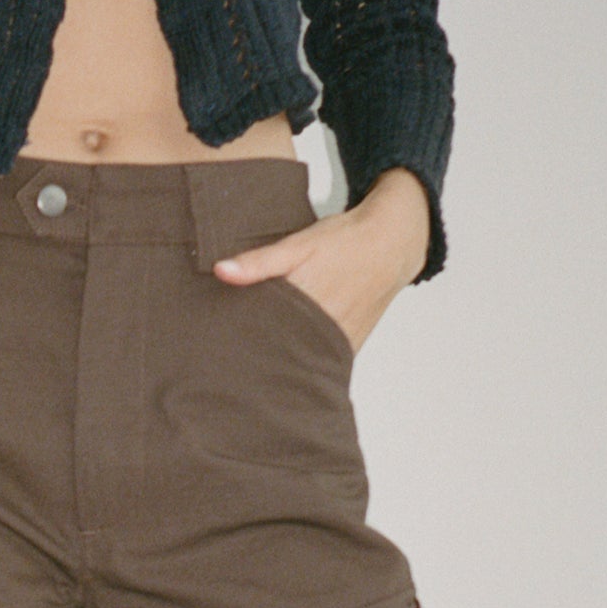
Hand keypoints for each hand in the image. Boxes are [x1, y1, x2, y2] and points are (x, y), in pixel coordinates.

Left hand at [211, 167, 430, 355]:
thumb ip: (259, 262)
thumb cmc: (344, 242)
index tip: (215, 343)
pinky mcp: (349, 347)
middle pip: (278, 350)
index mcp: (304, 303)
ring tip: (250, 365)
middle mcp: (322, 328)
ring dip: (279, 360)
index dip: (237, 338)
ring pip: (299, 359)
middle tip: (226, 357)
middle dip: (254, 354)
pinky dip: (303, 360)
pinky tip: (285, 361)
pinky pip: (321, 361)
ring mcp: (338, 341)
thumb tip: (220, 271)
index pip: (260, 331)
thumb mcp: (298, 245)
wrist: (392, 245)